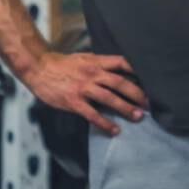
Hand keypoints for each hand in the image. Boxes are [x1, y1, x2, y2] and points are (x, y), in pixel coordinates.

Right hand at [25, 51, 147, 135]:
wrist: (38, 68)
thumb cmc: (62, 64)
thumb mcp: (83, 58)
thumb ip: (100, 64)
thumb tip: (118, 70)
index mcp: (96, 62)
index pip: (122, 62)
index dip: (137, 70)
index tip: (150, 79)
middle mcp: (92, 74)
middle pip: (120, 83)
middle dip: (137, 94)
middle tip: (149, 104)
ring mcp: (83, 87)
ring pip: (109, 98)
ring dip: (126, 108)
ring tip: (138, 117)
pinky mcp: (73, 101)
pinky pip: (92, 114)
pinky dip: (105, 123)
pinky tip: (114, 130)